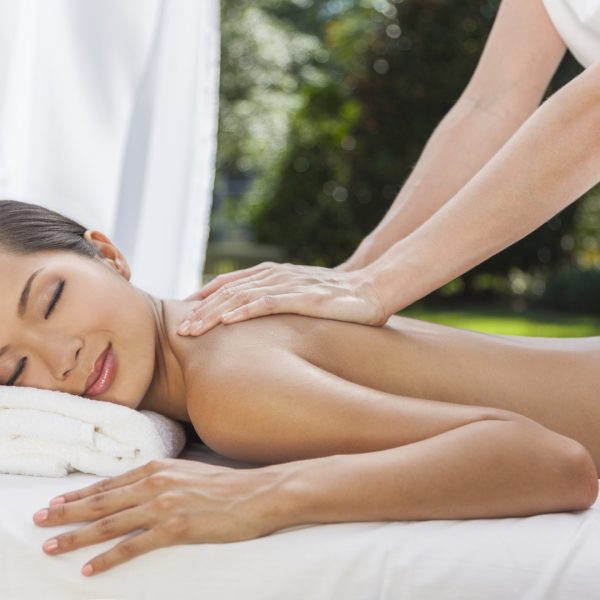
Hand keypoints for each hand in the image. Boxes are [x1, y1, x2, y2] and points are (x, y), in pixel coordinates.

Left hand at [32, 458, 289, 575]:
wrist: (258, 492)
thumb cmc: (226, 485)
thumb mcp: (187, 472)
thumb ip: (160, 478)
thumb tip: (138, 488)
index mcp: (157, 467)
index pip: (108, 483)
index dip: (79, 494)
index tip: (56, 502)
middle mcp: (155, 483)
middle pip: (101, 501)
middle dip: (66, 513)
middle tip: (39, 521)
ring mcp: (164, 505)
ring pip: (109, 523)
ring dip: (76, 536)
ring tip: (52, 546)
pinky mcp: (176, 528)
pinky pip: (133, 546)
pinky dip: (108, 558)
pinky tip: (90, 569)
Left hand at [179, 262, 387, 335]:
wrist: (373, 288)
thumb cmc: (338, 297)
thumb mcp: (302, 296)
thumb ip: (278, 302)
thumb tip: (256, 321)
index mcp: (273, 274)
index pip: (230, 283)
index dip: (205, 297)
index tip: (185, 315)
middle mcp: (276, 275)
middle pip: (229, 290)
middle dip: (201, 310)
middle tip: (177, 330)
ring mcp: (290, 284)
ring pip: (242, 296)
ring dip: (213, 313)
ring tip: (191, 329)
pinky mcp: (305, 297)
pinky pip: (268, 303)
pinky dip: (244, 311)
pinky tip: (227, 322)